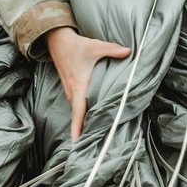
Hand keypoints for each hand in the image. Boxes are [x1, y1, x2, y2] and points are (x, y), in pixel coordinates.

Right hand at [45, 26, 130, 141]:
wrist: (58, 41)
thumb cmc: (76, 46)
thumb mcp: (95, 46)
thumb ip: (113, 50)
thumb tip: (129, 51)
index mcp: (78, 85)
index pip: (78, 110)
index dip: (78, 127)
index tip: (77, 142)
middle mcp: (72, 91)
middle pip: (78, 115)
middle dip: (83, 130)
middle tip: (92, 145)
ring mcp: (69, 91)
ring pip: (77, 111)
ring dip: (82, 122)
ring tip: (91, 136)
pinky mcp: (70, 88)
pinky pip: (76, 105)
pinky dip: (81, 114)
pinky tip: (90, 118)